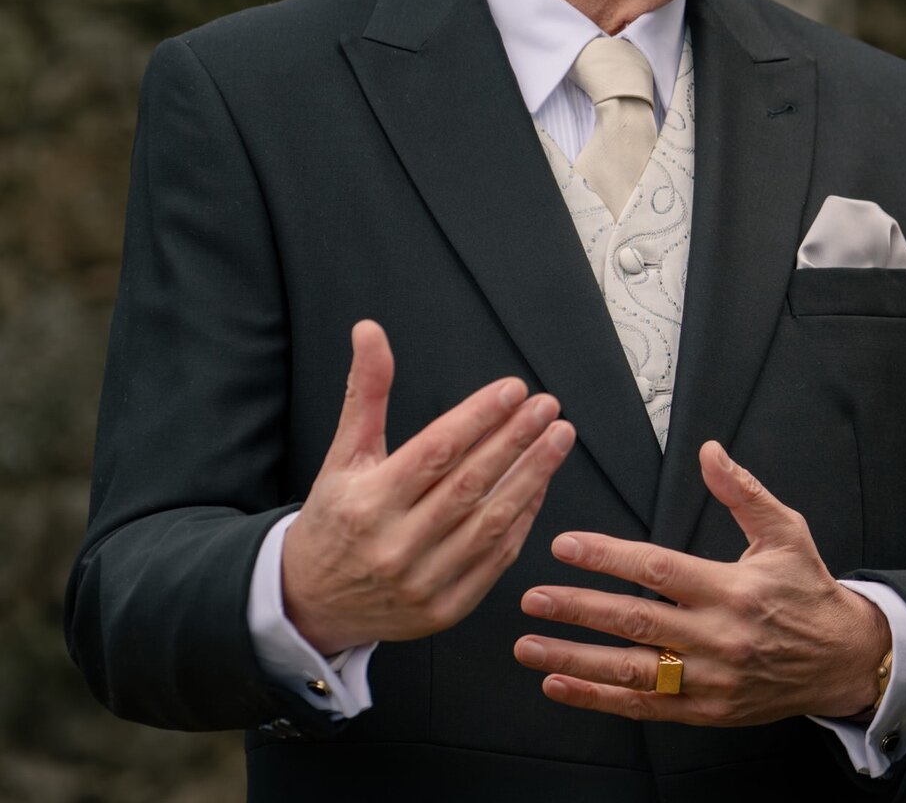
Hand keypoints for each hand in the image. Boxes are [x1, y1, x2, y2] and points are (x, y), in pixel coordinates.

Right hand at [282, 320, 574, 654]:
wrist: (312, 603)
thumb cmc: (336, 519)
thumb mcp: (342, 456)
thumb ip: (365, 393)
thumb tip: (370, 330)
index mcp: (367, 503)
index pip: (435, 452)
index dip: (478, 418)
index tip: (514, 390)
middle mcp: (394, 545)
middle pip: (470, 484)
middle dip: (516, 440)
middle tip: (549, 407)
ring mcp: (422, 582)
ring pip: (492, 522)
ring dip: (533, 476)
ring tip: (560, 437)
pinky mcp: (445, 608)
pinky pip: (497, 558)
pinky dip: (524, 519)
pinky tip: (542, 483)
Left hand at [515, 440, 892, 726]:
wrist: (841, 659)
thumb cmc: (809, 591)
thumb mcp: (786, 532)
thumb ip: (743, 492)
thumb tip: (710, 452)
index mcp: (733, 589)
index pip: (658, 569)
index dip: (607, 557)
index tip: (566, 546)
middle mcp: (718, 636)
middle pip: (635, 622)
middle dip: (577, 610)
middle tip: (533, 599)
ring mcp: (710, 679)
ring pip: (632, 671)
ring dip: (575, 660)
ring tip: (530, 646)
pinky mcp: (707, 710)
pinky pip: (644, 707)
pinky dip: (598, 699)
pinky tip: (561, 686)